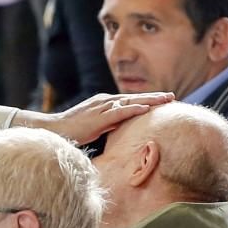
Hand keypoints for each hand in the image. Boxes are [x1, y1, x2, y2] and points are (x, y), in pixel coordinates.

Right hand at [16, 93, 173, 143]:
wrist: (54, 130)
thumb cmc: (72, 131)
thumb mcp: (96, 126)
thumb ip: (109, 124)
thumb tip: (121, 128)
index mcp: (105, 104)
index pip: (131, 100)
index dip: (148, 100)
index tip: (163, 101)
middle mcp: (105, 101)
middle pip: (134, 98)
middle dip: (154, 97)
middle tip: (173, 96)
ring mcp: (102, 108)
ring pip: (131, 102)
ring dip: (150, 100)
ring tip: (166, 99)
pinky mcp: (98, 117)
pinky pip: (119, 112)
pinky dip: (133, 109)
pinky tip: (147, 108)